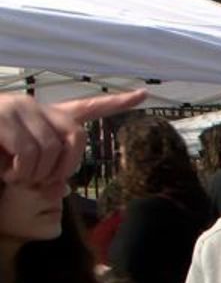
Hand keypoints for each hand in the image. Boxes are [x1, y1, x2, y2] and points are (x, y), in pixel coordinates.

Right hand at [0, 90, 146, 186]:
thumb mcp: (22, 167)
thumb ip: (45, 171)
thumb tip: (63, 188)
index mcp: (46, 116)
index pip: (88, 107)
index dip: (116, 102)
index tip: (144, 94)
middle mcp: (37, 106)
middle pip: (76, 139)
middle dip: (64, 167)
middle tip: (40, 182)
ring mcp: (19, 107)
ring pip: (50, 150)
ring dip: (34, 174)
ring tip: (14, 177)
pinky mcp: (3, 115)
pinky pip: (27, 152)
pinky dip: (19, 172)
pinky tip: (6, 173)